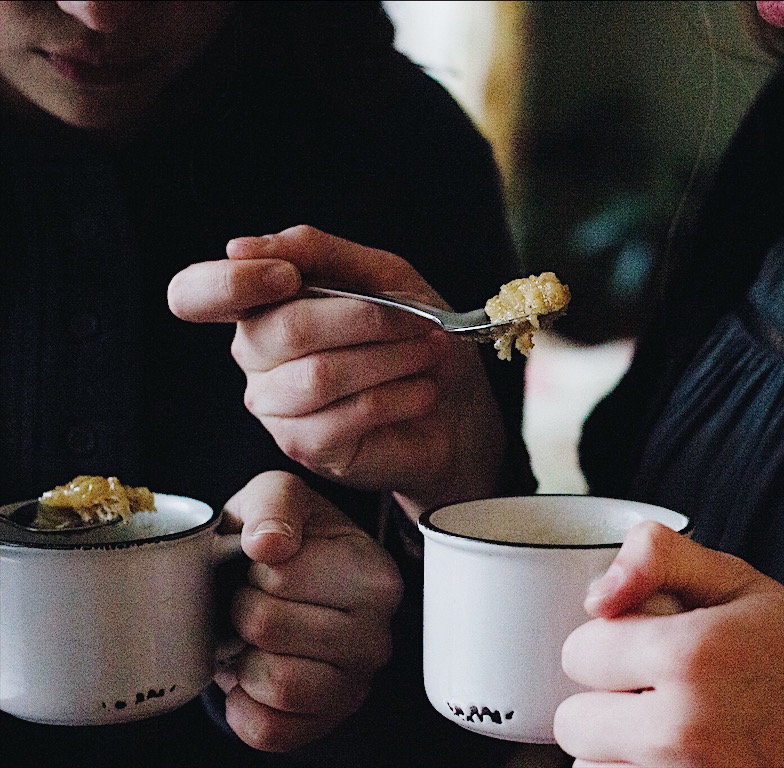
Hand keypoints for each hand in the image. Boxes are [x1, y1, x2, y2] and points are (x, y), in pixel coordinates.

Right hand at [167, 225, 505, 511]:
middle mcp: (255, 356)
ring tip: (426, 354)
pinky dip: (397, 397)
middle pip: (281, 330)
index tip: (287, 277)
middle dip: (364, 319)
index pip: (194, 294)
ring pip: (318, 375)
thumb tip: (240, 246)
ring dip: (389, 359)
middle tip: (417, 324)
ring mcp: (275, 406)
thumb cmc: (416, 338)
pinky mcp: (305, 446)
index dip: (230, 283)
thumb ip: (315, 250)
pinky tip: (422, 391)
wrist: (457, 407)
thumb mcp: (380, 275)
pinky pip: (344, 415)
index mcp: (262, 306)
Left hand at [215, 471, 401, 751]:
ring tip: (252, 639)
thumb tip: (270, 544)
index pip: (282, 576)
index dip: (253, 569)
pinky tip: (251, 676)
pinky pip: (269, 730)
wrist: (283, 589)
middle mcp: (378, 636)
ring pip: (276, 684)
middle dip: (241, 611)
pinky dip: (243, 706)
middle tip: (252, 601)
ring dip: (243, 660)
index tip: (266, 566)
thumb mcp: (278, 498)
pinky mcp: (326, 723)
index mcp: (376, 576)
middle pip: (269, 628)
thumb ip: (275, 503)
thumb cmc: (285, 539)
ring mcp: (356, 686)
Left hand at [554, 522, 783, 767]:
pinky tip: (676, 759)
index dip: (607, 643)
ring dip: (615, 751)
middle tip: (652, 693)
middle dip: (603, 702)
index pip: (579, 651)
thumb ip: (663, 557)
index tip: (642, 646)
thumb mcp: (744, 584)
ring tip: (666, 732)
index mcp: (688, 656)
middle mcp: (679, 728)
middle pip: (573, 722)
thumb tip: (594, 592)